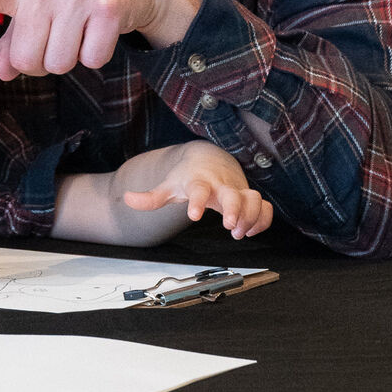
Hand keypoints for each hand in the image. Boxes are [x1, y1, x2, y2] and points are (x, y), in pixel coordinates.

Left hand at [0, 0, 199, 71]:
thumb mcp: (37, 1)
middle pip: (25, 60)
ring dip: (70, 57)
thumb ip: (14, 35)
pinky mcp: (107, 9)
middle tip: (56, 34)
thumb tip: (3, 71)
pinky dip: (96, 54)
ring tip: (79, 28)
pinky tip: (100, 30)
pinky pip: (90, 61)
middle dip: (40, 59)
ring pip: (58, 65)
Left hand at [122, 143, 272, 239]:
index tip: (193, 214)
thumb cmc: (189, 175)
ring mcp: (237, 190)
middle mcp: (220, 185)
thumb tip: (127, 198)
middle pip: (233, 194)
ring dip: (250, 218)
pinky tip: (251, 230)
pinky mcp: (249, 197)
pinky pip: (265, 207)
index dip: (196, 201)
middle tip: (229, 227)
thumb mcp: (169, 186)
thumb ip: (151, 197)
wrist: (209, 158)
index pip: (198, 189)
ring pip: (254, 200)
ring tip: (239, 232)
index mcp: (199, 181)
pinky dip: (263, 220)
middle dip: (234, 210)